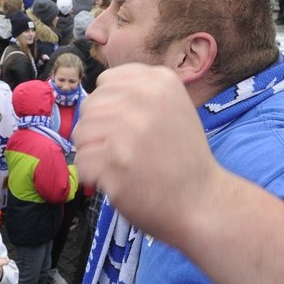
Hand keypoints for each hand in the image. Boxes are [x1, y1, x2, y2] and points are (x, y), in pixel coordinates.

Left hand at [73, 64, 224, 242]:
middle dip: (98, 129)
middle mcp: (143, 100)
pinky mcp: (114, 163)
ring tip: (119, 165)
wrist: (202, 201)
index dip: (110, 105)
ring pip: (81, 133)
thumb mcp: (172, 107)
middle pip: (90, 106)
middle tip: (124, 149)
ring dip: (93, 152)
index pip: (106, 82)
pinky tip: (117, 181)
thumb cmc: (183, 157)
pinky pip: (82, 162)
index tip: (128, 125)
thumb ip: (137, 92)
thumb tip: (96, 95)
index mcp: (159, 82)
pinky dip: (93, 176)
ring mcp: (128, 132)